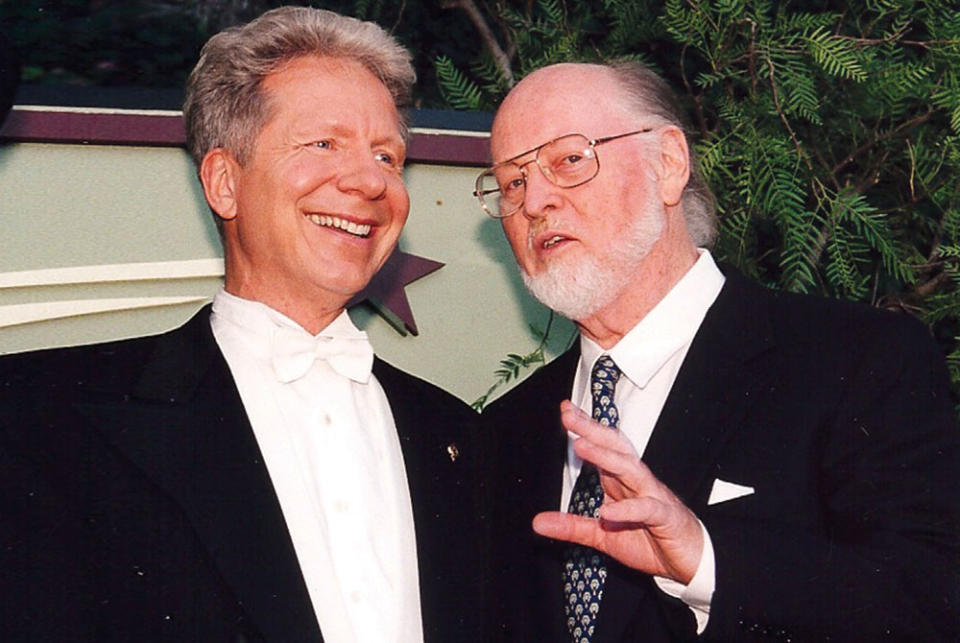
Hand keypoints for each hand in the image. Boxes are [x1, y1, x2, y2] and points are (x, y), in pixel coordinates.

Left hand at [532, 401, 703, 582]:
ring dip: (606, 457)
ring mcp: (653, 496)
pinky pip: (647, 509)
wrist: (691, 562)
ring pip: (631, 469)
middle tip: (569, 416)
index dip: (585, 428)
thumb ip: (572, 527)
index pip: (603, 447)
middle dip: (592, 430)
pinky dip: (627, 510)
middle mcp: (637, 482)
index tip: (565, 410)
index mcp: (621, 483)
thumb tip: (536, 523)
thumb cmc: (651, 541)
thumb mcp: (602, 537)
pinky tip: (606, 512)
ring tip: (582, 446)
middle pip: (616, 448)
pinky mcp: (666, 518)